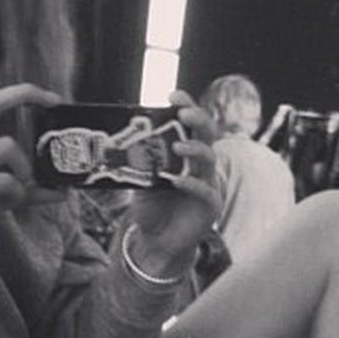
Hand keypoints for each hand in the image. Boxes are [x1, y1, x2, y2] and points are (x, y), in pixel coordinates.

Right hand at [0, 83, 61, 275]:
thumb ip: (20, 192)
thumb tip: (59, 192)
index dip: (20, 93)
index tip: (51, 98)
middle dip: (26, 95)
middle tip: (54, 104)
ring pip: (6, 145)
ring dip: (25, 169)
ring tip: (21, 191)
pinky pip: (2, 181)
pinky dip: (16, 192)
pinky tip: (11, 204)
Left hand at [125, 90, 223, 274]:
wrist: (158, 242)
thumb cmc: (152, 208)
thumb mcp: (141, 180)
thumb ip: (141, 161)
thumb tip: (127, 139)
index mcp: (186, 154)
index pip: (191, 123)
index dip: (186, 105)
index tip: (173, 95)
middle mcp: (200, 165)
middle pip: (208, 134)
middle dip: (198, 119)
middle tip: (183, 114)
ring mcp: (208, 184)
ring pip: (210, 159)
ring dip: (194, 149)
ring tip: (178, 147)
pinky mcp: (211, 206)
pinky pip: (206, 191)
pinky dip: (192, 184)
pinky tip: (177, 181)